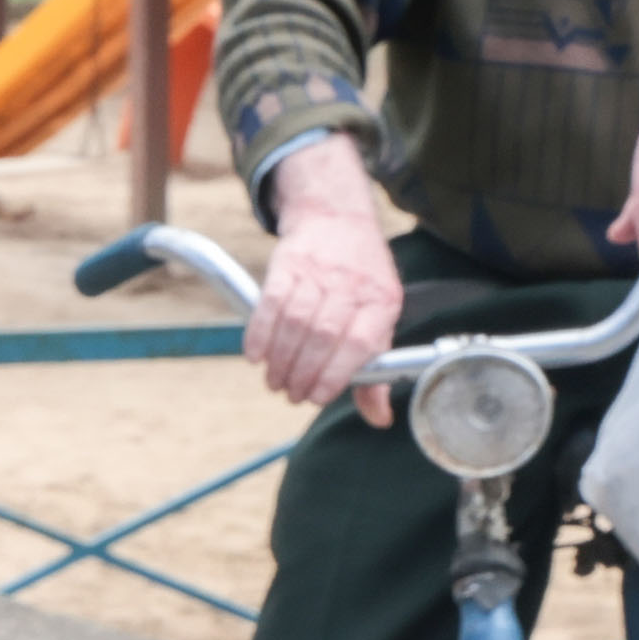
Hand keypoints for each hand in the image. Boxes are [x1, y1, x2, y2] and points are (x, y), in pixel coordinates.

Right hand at [247, 136, 402, 428]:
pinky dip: (259, 334)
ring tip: (275, 381)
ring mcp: (320, 271)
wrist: (337, 220)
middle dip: (303, 374)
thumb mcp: (379, 318)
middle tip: (291, 394)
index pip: (362, 344)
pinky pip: (270, 303)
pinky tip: (256, 356)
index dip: (336, 376)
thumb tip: (379, 418)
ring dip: (280, 360)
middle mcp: (353, 284)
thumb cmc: (361, 282)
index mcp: (383, 300)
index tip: (317, 398)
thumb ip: (376, 368)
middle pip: (323, 336)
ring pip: (295, 323)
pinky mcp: (288, 264)